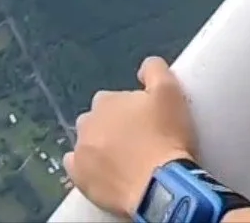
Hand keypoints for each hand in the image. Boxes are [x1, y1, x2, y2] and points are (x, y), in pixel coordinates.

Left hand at [64, 56, 198, 217]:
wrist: (159, 184)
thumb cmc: (167, 137)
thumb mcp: (171, 92)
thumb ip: (155, 70)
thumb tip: (145, 66)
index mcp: (106, 101)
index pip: (114, 99)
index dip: (132, 108)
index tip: (147, 119)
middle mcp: (86, 124)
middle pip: (98, 120)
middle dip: (113, 126)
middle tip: (139, 138)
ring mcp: (80, 152)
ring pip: (88, 143)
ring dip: (102, 146)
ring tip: (127, 158)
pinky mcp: (79, 178)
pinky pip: (78, 167)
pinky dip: (90, 167)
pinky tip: (109, 171)